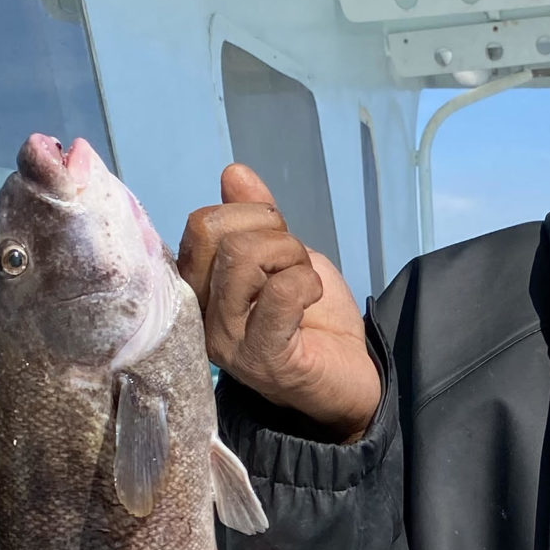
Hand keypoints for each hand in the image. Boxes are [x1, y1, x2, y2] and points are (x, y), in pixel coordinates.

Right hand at [179, 163, 380, 440]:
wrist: (349, 377)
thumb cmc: (312, 320)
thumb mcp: (285, 256)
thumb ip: (256, 217)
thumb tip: (234, 172)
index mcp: (200, 287)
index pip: (201, 223)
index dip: (249, 215)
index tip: (277, 242)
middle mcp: (201, 314)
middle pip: (215, 233)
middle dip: (270, 233)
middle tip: (293, 264)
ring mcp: (227, 340)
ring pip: (243, 256)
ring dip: (291, 258)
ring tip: (304, 284)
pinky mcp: (263, 358)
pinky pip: (280, 292)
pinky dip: (307, 282)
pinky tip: (312, 301)